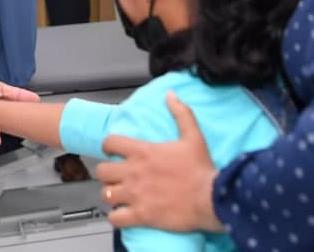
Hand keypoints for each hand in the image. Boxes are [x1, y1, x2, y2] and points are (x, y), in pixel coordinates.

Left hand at [96, 91, 224, 233]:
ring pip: (106, 195)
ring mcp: (135, 195)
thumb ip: (180, 113)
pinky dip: (116, 218)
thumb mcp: (193, 136)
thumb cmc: (201, 169)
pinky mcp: (141, 215)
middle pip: (102, 171)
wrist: (210, 198)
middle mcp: (134, 172)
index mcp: (142, 152)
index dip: (108, 147)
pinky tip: (123, 215)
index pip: (109, 143)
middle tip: (116, 177)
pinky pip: (116, 219)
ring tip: (120, 196)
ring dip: (112, 195)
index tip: (113, 152)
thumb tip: (171, 95)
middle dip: (107, 174)